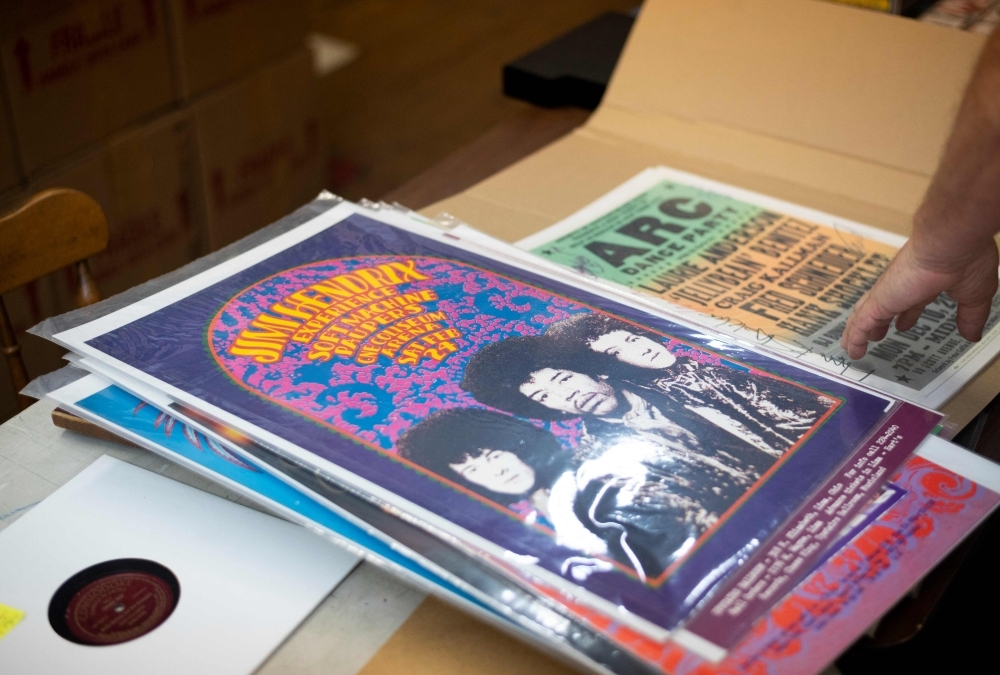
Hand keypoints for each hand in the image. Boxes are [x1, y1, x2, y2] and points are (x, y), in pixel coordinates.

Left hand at [841, 236, 997, 359]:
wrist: (949, 243)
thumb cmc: (966, 260)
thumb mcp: (975, 296)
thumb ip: (971, 316)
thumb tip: (972, 335)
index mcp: (927, 282)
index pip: (913, 301)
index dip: (907, 314)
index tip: (903, 324)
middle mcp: (904, 285)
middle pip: (886, 307)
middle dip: (880, 322)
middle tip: (877, 333)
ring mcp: (889, 292)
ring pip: (866, 314)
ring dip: (860, 330)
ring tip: (853, 344)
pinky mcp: (879, 300)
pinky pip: (861, 323)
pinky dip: (855, 337)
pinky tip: (851, 349)